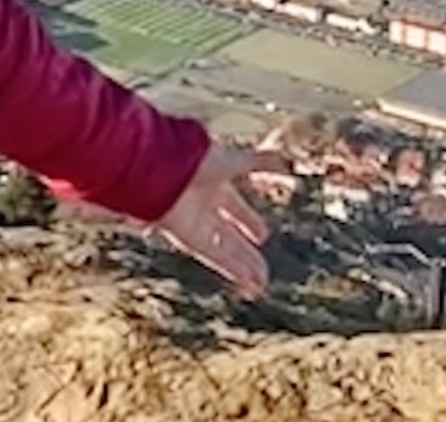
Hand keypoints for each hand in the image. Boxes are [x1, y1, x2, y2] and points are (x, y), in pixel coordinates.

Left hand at [151, 142, 279, 298]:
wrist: (159, 165)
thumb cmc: (192, 158)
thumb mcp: (233, 160)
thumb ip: (259, 161)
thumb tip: (285, 160)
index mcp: (213, 184)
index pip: (234, 207)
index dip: (249, 221)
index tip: (263, 236)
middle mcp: (202, 205)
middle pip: (228, 235)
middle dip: (246, 253)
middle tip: (262, 272)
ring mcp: (194, 221)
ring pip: (222, 250)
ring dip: (241, 268)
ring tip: (260, 286)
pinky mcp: (185, 236)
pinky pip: (212, 257)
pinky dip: (230, 270)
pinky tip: (247, 284)